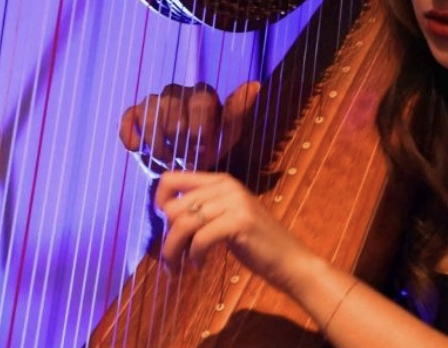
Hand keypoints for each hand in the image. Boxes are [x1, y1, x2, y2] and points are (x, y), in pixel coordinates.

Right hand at [120, 81, 259, 174]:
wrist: (184, 167)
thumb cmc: (210, 148)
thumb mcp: (228, 134)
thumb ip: (238, 112)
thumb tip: (255, 84)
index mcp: (203, 94)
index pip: (201, 101)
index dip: (201, 128)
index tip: (203, 151)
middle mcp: (178, 91)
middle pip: (174, 108)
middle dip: (179, 138)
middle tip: (185, 158)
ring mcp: (156, 101)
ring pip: (151, 110)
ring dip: (157, 140)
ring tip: (166, 159)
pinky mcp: (135, 114)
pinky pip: (129, 117)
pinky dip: (131, 133)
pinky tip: (138, 149)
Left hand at [155, 171, 307, 288]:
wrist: (289, 259)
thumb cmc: (254, 242)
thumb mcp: (226, 216)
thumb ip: (202, 208)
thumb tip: (162, 212)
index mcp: (221, 180)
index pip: (171, 179)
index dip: (158, 202)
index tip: (165, 226)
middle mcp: (227, 185)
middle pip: (173, 208)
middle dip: (167, 238)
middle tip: (174, 258)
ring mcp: (235, 202)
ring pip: (182, 225)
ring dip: (174, 252)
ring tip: (179, 268)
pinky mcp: (240, 222)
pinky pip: (200, 239)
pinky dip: (194, 257)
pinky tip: (200, 266)